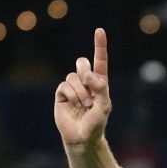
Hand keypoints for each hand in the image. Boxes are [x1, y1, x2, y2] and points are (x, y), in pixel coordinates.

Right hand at [54, 28, 110, 145]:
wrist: (82, 137)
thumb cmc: (97, 122)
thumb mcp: (105, 105)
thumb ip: (100, 88)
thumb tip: (88, 75)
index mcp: (99, 83)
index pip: (100, 62)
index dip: (99, 46)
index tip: (99, 30)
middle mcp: (85, 83)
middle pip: (82, 63)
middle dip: (85, 70)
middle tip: (89, 83)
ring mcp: (73, 87)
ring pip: (74, 77)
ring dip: (81, 92)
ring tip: (85, 105)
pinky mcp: (61, 93)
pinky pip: (65, 85)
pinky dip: (72, 95)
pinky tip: (75, 106)